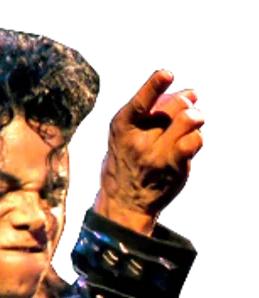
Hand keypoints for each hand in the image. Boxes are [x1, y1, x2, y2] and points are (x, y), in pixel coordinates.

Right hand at [93, 69, 204, 233]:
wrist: (123, 203)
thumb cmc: (125, 164)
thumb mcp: (122, 137)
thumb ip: (148, 114)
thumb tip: (190, 93)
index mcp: (121, 128)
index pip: (140, 102)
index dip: (154, 85)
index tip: (168, 74)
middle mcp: (139, 140)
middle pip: (175, 105)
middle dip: (185, 101)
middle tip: (186, 106)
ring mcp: (157, 154)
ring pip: (188, 120)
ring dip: (195, 117)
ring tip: (192, 122)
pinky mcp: (173, 166)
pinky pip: (194, 141)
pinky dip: (196, 138)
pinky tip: (189, 144)